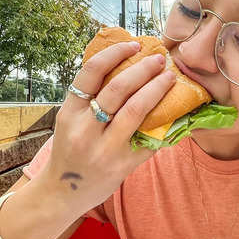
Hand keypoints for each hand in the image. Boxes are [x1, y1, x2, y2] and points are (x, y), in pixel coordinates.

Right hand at [39, 41, 175, 217]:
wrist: (61, 194)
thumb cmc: (70, 150)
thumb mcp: (70, 121)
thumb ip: (90, 99)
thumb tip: (124, 66)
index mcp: (70, 113)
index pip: (91, 73)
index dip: (114, 54)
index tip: (134, 45)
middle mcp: (85, 129)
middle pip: (118, 89)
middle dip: (143, 69)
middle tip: (160, 59)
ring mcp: (104, 149)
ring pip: (136, 110)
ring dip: (157, 89)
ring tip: (169, 77)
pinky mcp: (122, 165)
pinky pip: (149, 138)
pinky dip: (165, 123)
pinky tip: (177, 111)